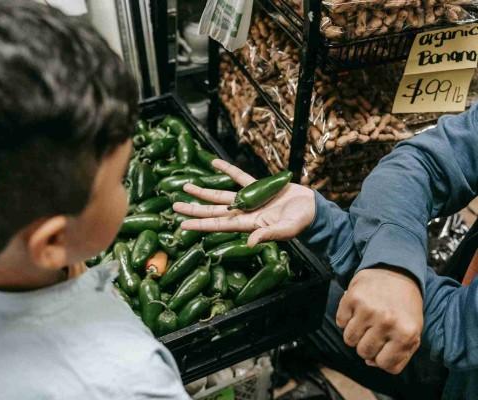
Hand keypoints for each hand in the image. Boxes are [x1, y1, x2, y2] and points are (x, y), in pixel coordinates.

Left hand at [173, 159, 314, 245]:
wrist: (313, 209)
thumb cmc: (301, 223)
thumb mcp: (286, 231)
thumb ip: (268, 235)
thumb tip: (250, 242)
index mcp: (248, 224)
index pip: (218, 225)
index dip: (200, 224)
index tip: (181, 224)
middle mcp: (244, 213)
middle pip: (213, 211)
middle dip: (194, 209)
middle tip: (174, 206)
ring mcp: (250, 200)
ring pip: (221, 195)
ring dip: (204, 192)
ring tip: (186, 186)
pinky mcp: (258, 188)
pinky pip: (239, 177)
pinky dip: (227, 170)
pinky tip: (214, 164)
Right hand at [336, 267, 422, 373]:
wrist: (396, 271)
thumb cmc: (404, 305)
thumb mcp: (413, 331)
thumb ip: (398, 353)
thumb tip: (370, 362)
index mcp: (406, 333)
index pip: (386, 365)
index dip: (382, 359)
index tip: (383, 348)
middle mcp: (387, 322)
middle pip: (364, 353)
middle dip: (367, 345)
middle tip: (373, 332)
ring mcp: (368, 310)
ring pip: (349, 340)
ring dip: (355, 333)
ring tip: (365, 321)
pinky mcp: (352, 298)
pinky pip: (340, 322)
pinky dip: (346, 319)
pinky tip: (357, 310)